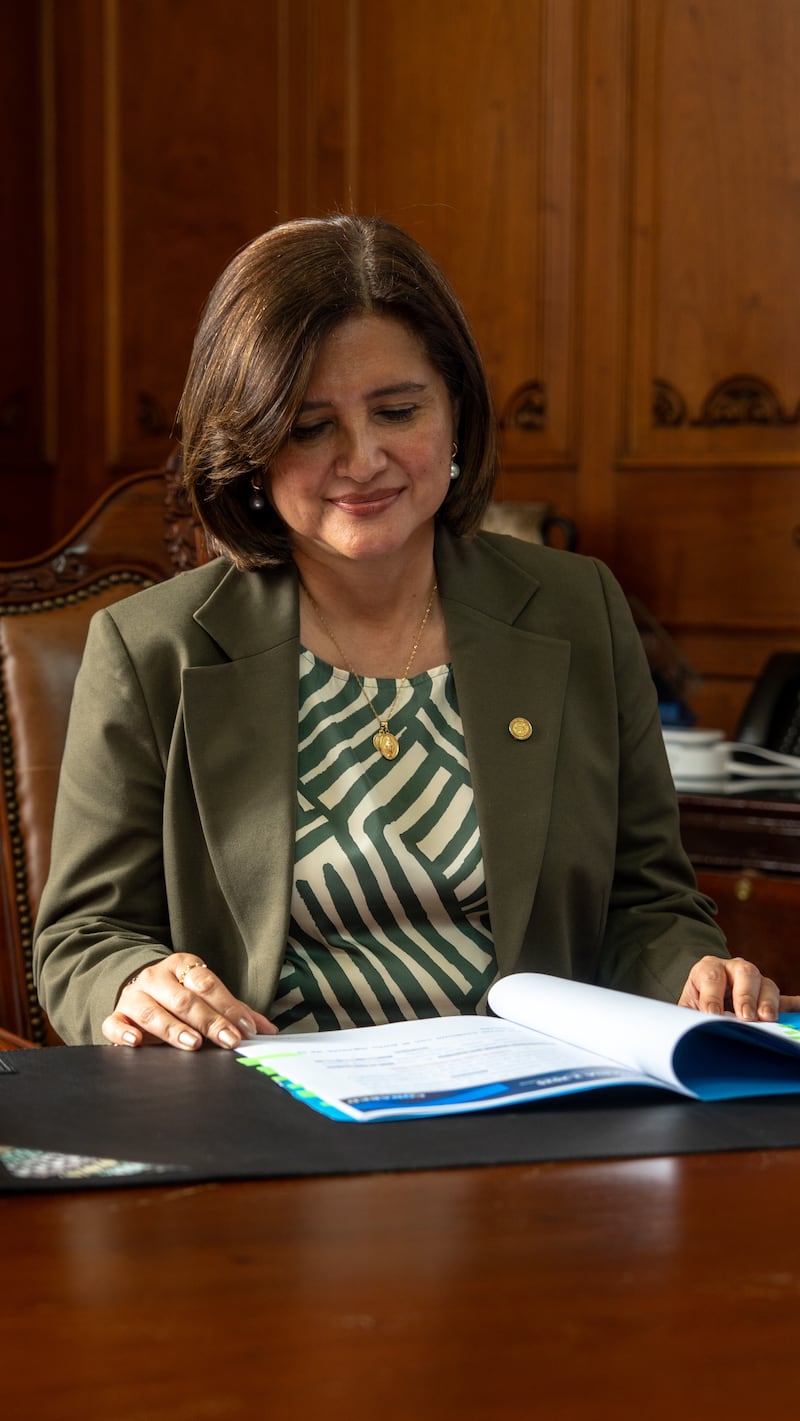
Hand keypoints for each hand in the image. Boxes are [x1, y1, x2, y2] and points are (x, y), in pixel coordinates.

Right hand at [102, 954, 276, 1049]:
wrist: (138, 988)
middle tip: (229, 1040)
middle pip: (184, 1000)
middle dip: (209, 1022)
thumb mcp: (207, 996)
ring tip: (193, 1044)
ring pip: (152, 1012)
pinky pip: (114, 1022)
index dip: (227, 1006)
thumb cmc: (179, 995)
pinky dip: (123, 1032)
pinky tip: (135, 1042)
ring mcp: (134, 995)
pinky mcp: (116, 1014)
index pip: (207, 984)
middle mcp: (156, 977)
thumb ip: (235, 1011)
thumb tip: (268, 1030)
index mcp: (183, 966)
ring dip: (174, 1029)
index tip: (245, 1028)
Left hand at [678, 954, 794, 1021]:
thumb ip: (688, 1016)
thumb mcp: (687, 1008)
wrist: (706, 1003)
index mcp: (709, 969)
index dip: (712, 996)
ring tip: (767, 1019)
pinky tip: (799, 1009)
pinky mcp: (768, 997)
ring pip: (766, 984)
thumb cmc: (696, 1006)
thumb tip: (687, 1029)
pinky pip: (785, 999)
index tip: (712, 1014)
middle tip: (745, 1017)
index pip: (711, 976)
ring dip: (768, 1002)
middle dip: (745, 995)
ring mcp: (755, 981)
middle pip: (744, 973)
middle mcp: (733, 969)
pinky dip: (794, 1005)